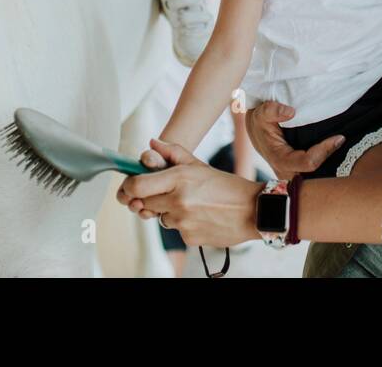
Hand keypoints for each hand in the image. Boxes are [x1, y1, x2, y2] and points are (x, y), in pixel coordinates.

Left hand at [118, 138, 263, 247]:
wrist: (253, 211)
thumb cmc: (227, 187)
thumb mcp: (199, 165)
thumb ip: (173, 152)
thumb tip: (152, 144)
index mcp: (179, 179)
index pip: (136, 186)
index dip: (128, 187)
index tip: (130, 187)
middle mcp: (178, 201)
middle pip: (144, 203)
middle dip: (149, 199)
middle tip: (164, 194)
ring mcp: (183, 222)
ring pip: (160, 218)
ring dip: (168, 212)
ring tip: (191, 204)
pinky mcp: (189, 238)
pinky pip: (175, 230)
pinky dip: (183, 224)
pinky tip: (200, 216)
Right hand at [245, 101, 343, 179]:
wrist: (256, 132)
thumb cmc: (261, 123)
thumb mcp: (261, 112)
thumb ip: (272, 110)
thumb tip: (291, 112)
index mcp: (280, 160)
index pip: (309, 162)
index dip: (325, 150)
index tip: (339, 137)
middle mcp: (287, 173)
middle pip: (317, 175)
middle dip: (332, 161)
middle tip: (345, 143)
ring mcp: (293, 176)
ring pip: (318, 179)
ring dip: (332, 165)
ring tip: (343, 147)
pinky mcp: (298, 175)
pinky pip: (317, 175)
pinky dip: (328, 165)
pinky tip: (337, 151)